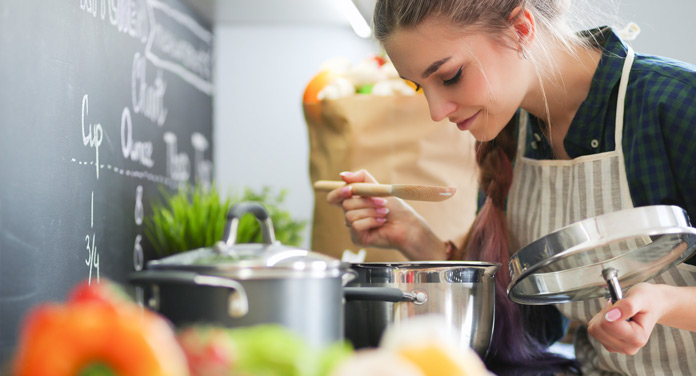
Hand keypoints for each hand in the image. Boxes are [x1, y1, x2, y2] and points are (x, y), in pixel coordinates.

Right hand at [325, 170, 445, 259]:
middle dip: (365, 201)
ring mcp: (353, 228)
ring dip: (371, 212)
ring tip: (384, 213)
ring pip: (350, 215)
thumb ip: (361, 178)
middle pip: (345, 204)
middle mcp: (350, 215)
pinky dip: (371, 221)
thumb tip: (342, 175)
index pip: (334, 197)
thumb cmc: (395, 207)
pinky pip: (356, 226)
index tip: (349, 189)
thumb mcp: (377, 187)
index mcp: (353, 202)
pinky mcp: (358, 238)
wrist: (407, 224)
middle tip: (382, 202)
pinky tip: (381, 222)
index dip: (338, 192)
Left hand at [587, 282, 666, 354]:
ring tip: (617, 313)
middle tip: (619, 307)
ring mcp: (618, 348)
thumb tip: (611, 315)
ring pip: (594, 330)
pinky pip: (593, 331)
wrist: (652, 305)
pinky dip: (600, 321)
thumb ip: (628, 306)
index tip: (621, 304)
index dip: (611, 309)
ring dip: (602, 317)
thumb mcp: (640, 297)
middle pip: (598, 328)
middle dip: (605, 313)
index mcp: (638, 338)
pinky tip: (613, 318)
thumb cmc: (647, 300)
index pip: (608, 324)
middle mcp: (629, 348)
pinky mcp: (610, 345)